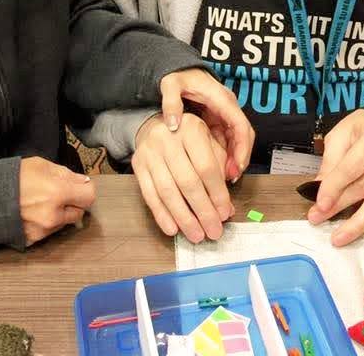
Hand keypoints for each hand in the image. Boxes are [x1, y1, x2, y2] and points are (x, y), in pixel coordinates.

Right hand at [19, 156, 95, 245]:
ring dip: (60, 214)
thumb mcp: (41, 165)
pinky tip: (33, 213)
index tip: (80, 186)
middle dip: (73, 203)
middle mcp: (53, 215)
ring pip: (64, 223)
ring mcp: (44, 230)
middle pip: (79, 212)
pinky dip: (46, 223)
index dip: (85, 189)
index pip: (89, 196)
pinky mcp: (34, 239)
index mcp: (58, 193)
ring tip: (42, 202)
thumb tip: (83, 181)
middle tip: (60, 193)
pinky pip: (49, 232)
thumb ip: (66, 174)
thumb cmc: (11, 177)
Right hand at [132, 112, 235, 242]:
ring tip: (196, 235)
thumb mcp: (210, 143)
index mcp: (191, 128)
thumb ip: (221, 172)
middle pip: (187, 181)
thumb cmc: (189, 140)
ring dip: (183, 217)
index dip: (217, 194)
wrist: (155, 127)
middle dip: (203, 211)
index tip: (225, 214)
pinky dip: (161, 215)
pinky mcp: (137, 165)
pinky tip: (173, 229)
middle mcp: (168, 137)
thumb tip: (226, 208)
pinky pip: (149, 195)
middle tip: (213, 231)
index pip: (206, 167)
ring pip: (167, 191)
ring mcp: (150, 152)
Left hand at [160, 68, 254, 178]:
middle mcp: (227, 107)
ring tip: (224, 178)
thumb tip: (173, 124)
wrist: (180, 68)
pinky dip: (224, 154)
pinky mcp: (218, 120)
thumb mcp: (171, 84)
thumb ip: (171, 102)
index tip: (237, 165)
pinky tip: (216, 168)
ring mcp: (224, 114)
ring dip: (233, 158)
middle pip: (244, 136)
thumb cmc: (179, 75)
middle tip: (231, 177)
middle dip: (240, 157)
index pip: (240, 125)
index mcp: (222, 99)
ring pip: (236, 140)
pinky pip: (226, 140)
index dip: (242, 147)